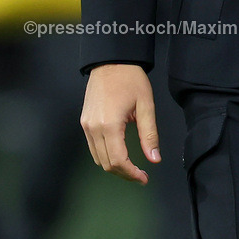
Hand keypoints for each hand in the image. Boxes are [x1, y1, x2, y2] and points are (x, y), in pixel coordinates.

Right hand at [80, 63, 160, 182]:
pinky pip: (93, 147)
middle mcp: (93, 128)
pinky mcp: (84, 122)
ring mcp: (86, 126)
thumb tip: (154, 159)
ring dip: (114, 166)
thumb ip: (149, 134)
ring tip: (131, 165)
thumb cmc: (130, 78)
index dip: (131, 174)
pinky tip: (119, 152)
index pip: (118, 161)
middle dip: (124, 173)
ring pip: (98, 158)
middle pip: (106, 164)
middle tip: (141, 174)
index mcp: (109, 125)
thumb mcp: (146, 105)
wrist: (111, 60)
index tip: (144, 178)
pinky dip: (105, 155)